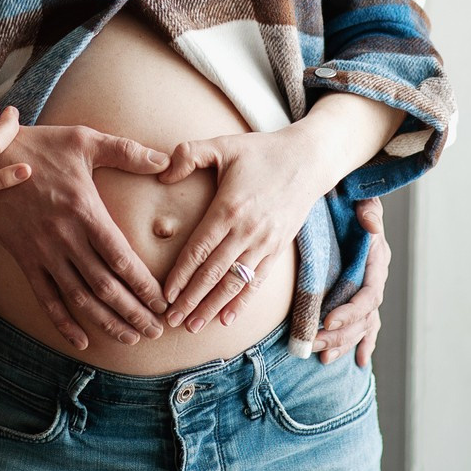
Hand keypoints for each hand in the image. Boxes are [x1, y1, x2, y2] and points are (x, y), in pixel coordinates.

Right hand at [0, 123, 171, 350]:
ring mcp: (43, 252)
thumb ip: (126, 152)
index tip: (162, 303)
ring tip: (130, 338)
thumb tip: (165, 159)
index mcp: (85, 211)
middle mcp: (66, 238)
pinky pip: (45, 298)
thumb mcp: (85, 140)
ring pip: (79, 298)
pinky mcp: (25, 259)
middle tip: (156, 330)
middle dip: (133, 312)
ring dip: (106, 322)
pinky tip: (81, 341)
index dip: (143, 285)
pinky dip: (63, 322)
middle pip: (104, 286)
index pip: (120, 258)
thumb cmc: (41, 146)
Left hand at [159, 125, 326, 331]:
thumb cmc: (261, 151)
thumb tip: (161, 174)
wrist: (308, 160)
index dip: (180, 275)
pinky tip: (226, 318)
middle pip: (213, 273)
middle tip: (171, 320)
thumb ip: (188, 154)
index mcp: (229, 208)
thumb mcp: (223, 145)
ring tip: (193, 325)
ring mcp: (265, 242)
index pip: (199, 250)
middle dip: (190, 300)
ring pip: (234, 283)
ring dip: (212, 307)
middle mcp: (247, 231)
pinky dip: (241, 302)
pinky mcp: (278, 248)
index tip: (165, 294)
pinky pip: (257, 281)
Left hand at [312, 197, 390, 366]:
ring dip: (342, 342)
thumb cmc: (352, 198)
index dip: (351, 311)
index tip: (328, 320)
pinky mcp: (358, 295)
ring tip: (320, 354)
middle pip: (363, 317)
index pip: (369, 294)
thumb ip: (369, 210)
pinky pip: (366, 325)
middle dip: (340, 333)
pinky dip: (363, 343)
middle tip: (314, 342)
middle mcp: (374, 278)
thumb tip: (372, 225)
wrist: (347, 197)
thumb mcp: (362, 198)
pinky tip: (360, 361)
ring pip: (360, 325)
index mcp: (375, 260)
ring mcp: (367, 289)